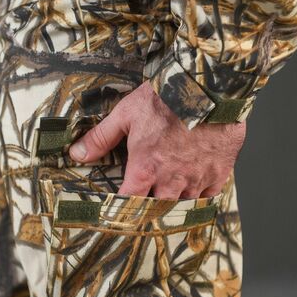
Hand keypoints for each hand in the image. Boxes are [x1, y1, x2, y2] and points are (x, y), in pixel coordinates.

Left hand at [69, 82, 245, 198]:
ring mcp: (197, 179)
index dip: (123, 209)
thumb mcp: (126, 113)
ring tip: (170, 188)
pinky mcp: (219, 172)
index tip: (119, 210)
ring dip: (175, 199)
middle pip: (157, 209)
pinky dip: (200, 193)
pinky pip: (209, 196)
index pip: (130, 203)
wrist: (210, 86)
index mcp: (146, 169)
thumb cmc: (167, 98)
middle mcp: (172, 180)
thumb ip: (101, 138)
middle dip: (150, 206)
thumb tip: (77, 154)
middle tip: (147, 196)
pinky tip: (194, 184)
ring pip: (184, 204)